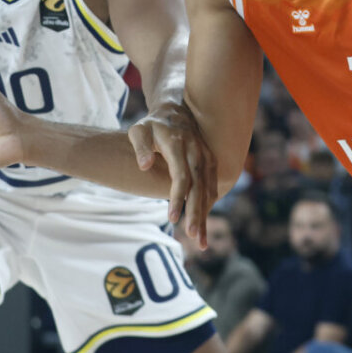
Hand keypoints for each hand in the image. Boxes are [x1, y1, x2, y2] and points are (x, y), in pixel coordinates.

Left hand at [129, 101, 217, 249]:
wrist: (175, 110)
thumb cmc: (151, 124)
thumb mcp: (139, 130)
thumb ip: (141, 147)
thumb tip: (144, 165)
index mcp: (178, 144)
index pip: (181, 175)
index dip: (177, 197)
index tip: (171, 218)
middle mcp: (196, 151)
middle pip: (199, 186)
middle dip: (197, 213)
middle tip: (193, 237)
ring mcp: (206, 156)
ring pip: (209, 190)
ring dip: (206, 216)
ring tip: (201, 242)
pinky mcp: (210, 162)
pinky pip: (212, 187)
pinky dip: (209, 207)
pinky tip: (204, 226)